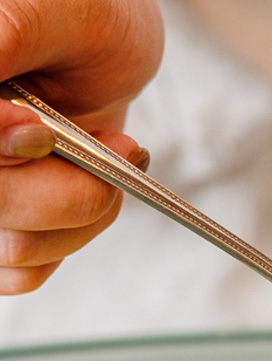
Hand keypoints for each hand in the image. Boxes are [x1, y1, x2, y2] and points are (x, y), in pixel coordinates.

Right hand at [0, 0, 163, 293]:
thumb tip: (0, 119)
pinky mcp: (2, 228)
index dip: (0, 150)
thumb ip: (8, 37)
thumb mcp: (52, 11)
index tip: (40, 132)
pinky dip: (71, 240)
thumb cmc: (84, 18)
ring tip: (104, 159)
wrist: (105, 48)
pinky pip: (22, 272)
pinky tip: (88, 193)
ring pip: (13, 247)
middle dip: (67, 185)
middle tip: (109, 145)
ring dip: (82, 212)